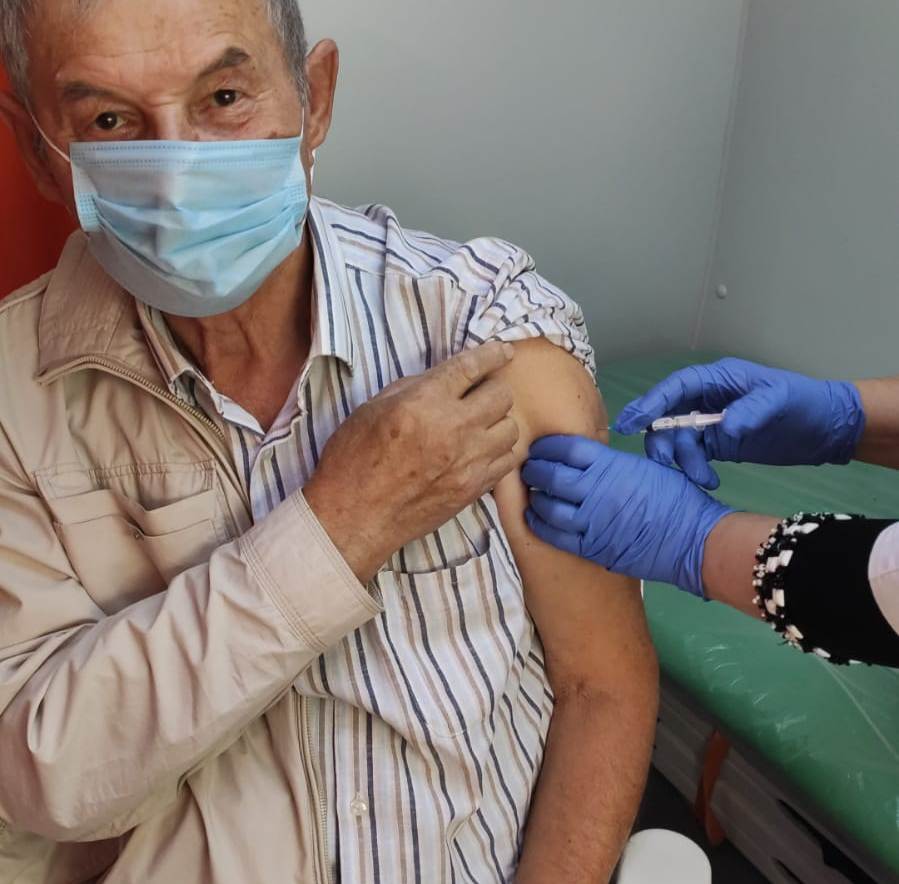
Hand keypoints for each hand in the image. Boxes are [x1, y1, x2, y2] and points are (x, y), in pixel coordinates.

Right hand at [305, 342, 519, 581]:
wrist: (354, 517)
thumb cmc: (353, 461)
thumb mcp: (372, 408)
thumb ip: (413, 388)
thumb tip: (444, 379)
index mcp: (424, 402)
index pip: (472, 367)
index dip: (493, 354)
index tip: (504, 351)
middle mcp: (453, 429)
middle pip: (502, 395)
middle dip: (493, 388)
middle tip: (479, 393)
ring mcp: (468, 461)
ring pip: (510, 429)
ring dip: (498, 421)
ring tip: (479, 425)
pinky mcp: (473, 488)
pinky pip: (506, 461)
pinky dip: (497, 451)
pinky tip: (479, 451)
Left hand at [522, 436, 732, 596]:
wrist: (694, 540)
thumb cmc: (678, 500)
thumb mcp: (646, 467)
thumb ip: (614, 464)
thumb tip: (591, 461)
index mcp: (612, 465)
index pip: (566, 448)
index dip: (547, 446)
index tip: (539, 448)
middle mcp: (596, 490)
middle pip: (550, 475)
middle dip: (534, 470)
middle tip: (529, 469)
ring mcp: (592, 521)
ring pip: (548, 506)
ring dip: (535, 498)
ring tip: (534, 494)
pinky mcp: (592, 547)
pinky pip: (554, 535)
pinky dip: (539, 524)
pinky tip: (534, 518)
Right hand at [614, 358, 865, 488]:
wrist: (825, 429)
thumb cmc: (803, 402)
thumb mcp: (779, 400)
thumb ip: (750, 411)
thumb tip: (722, 428)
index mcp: (716, 380)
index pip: (675, 388)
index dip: (650, 404)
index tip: (632, 424)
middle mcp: (706, 400)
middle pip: (667, 418)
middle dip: (662, 442)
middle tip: (666, 465)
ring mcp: (710, 423)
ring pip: (677, 442)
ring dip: (683, 462)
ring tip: (704, 479)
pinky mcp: (717, 444)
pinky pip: (692, 457)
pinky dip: (695, 471)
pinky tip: (710, 482)